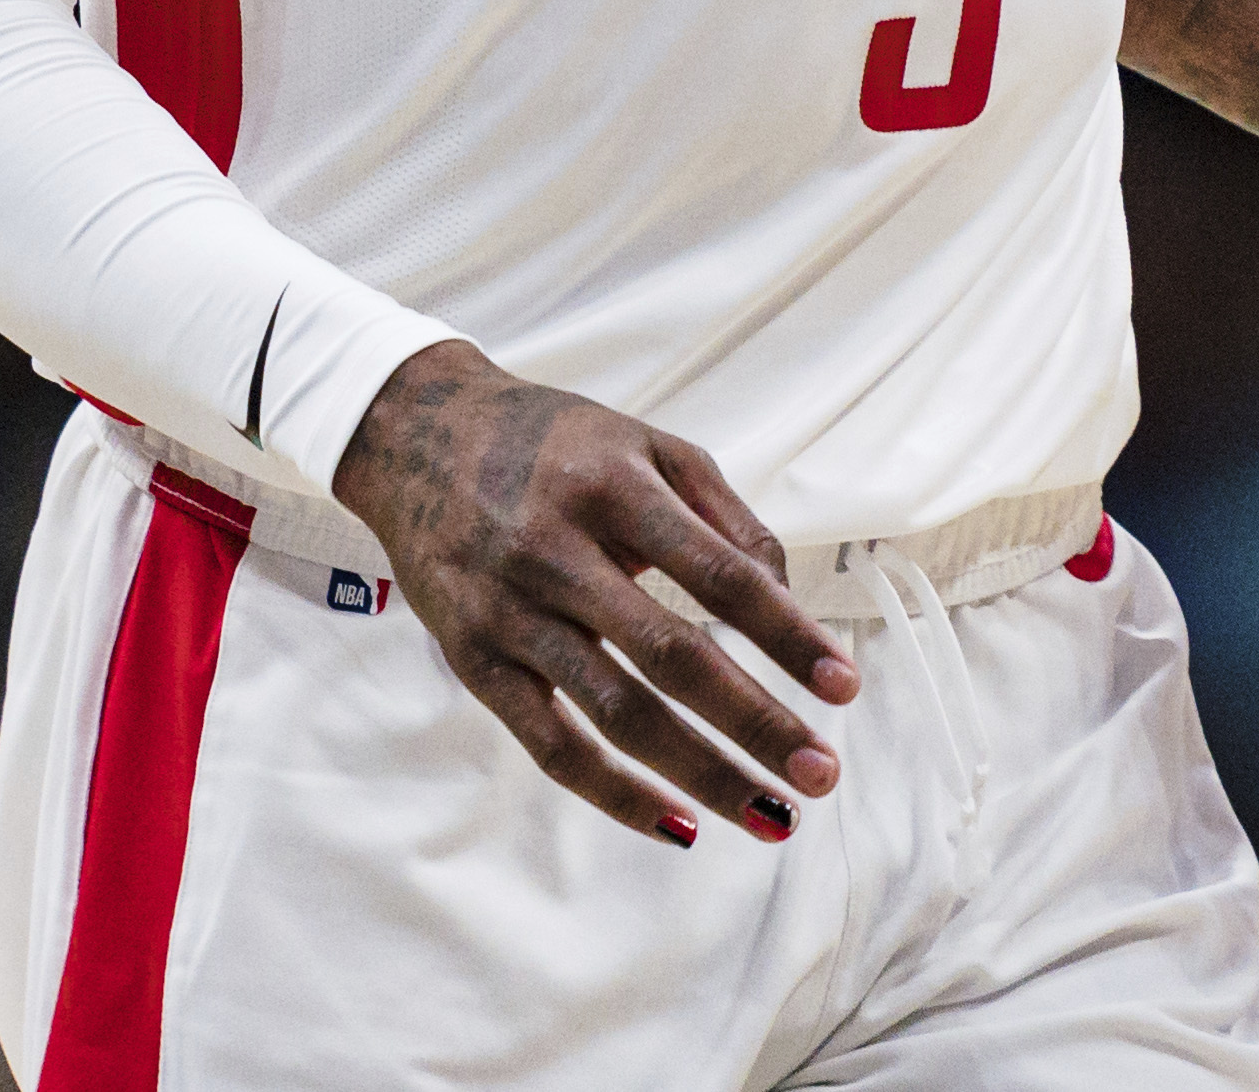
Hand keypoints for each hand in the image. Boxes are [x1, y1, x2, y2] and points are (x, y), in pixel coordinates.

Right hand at [330, 340, 860, 849]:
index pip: (718, 575)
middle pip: (672, 656)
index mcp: (613, 487)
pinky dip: (616, 795)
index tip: (843, 685)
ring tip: (770, 815)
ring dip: (702, 773)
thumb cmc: (552, 443)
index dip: (787, 634)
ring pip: (617, 714)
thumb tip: (783, 598)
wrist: (415, 435)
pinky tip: (678, 823)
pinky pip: (551, 746)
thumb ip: (723, 514)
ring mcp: (511, 613)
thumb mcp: (646, 444)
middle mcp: (557, 550)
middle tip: (820, 773)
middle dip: (756, 722)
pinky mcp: (475, 662)